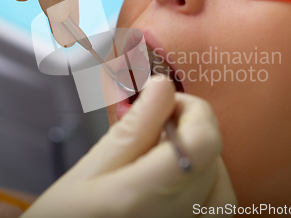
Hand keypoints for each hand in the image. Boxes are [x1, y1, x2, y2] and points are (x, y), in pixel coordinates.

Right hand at [21, 76, 236, 217]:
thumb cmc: (68, 214)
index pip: (203, 143)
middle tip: (156, 125)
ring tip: (166, 154)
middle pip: (212, 158)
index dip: (194, 111)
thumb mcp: (92, 167)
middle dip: (191, 128)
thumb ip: (134, 128)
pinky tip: (179, 178)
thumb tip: (163, 86)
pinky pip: (217, 208)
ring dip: (203, 157)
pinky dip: (208, 184)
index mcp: (144, 195)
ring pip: (222, 184)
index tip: (167, 102)